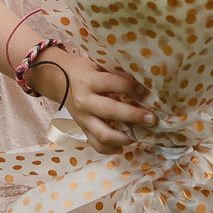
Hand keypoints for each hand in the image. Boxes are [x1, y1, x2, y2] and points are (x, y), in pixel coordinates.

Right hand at [28, 49, 154, 155]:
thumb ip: (116, 71)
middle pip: (110, 111)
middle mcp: (85, 102)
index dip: (130, 87)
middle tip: (151, 118)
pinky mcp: (83, 131)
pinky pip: (98, 146)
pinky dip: (113, 148)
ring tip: (140, 134)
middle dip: (133, 116)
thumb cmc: (87, 71)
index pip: (111, 83)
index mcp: (89, 81)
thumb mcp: (98, 64)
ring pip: (104, 134)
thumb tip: (145, 79)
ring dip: (126, 137)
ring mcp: (83, 119)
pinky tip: (125, 142)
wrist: (61, 82)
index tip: (145, 91)